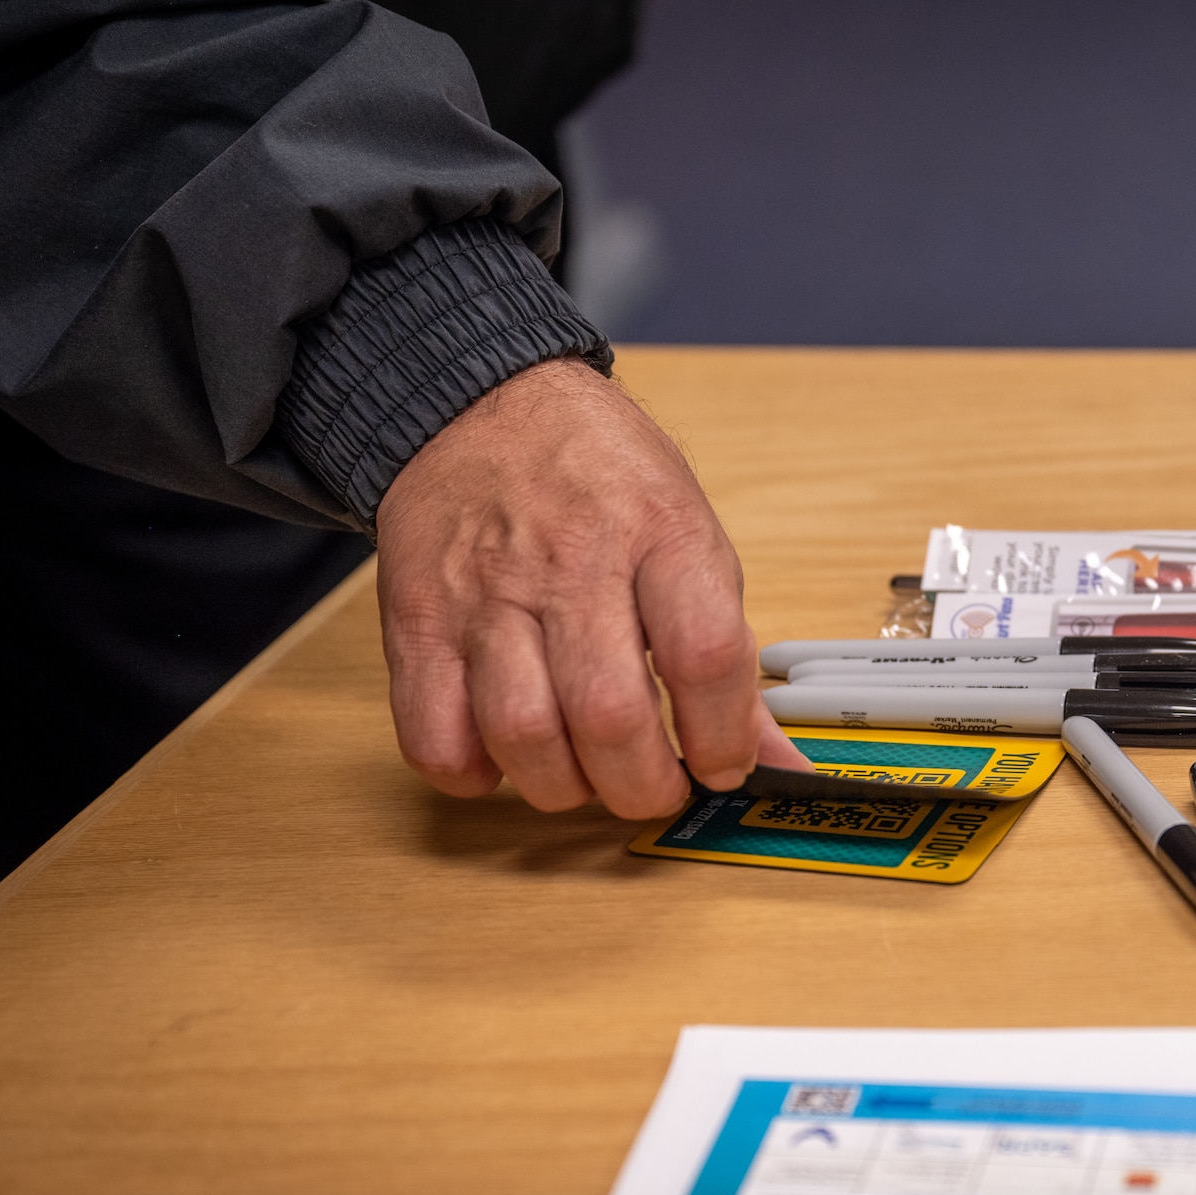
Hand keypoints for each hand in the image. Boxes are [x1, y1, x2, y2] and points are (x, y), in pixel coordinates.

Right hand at [373, 357, 808, 817]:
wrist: (482, 405)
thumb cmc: (600, 476)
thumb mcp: (690, 535)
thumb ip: (728, 655)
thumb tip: (778, 761)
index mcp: (660, 531)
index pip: (705, 655)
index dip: (723, 736)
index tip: (724, 764)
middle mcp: (571, 561)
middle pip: (609, 713)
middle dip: (643, 786)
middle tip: (655, 788)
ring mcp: (485, 594)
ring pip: (520, 732)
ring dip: (563, 785)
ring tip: (585, 774)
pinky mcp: (418, 622)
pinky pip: (434, 734)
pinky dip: (474, 772)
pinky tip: (506, 754)